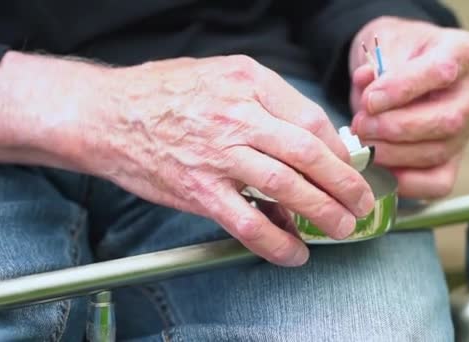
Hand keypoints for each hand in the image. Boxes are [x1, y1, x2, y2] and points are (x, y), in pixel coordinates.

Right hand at [0, 53, 374, 266]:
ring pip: (286, 187)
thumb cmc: (164, 93)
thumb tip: (307, 141)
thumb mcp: (221, 76)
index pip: (310, 120)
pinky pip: (248, 222)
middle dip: (344, 183)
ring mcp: (219, 155)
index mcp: (249, 82)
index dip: (338, 150)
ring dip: (322, 211)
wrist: (107, 114)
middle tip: (361, 202)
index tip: (347, 167)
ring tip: (341, 227)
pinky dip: (277, 242)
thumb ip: (265, 103)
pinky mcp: (199, 190)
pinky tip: (294, 252)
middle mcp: (238, 115)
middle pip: (308, 154)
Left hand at [348, 17, 468, 198]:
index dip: (401, 90)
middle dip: (395, 128)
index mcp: (465, 53)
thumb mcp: (385, 43)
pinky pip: (437, 183)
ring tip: (363, 142)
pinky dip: (405, 182)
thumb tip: (369, 94)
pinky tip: (378, 167)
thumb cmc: (396, 52)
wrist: (402, 65)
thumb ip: (377, 68)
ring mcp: (468, 130)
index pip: (440, 73)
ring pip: (437, 153)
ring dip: (392, 154)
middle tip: (360, 126)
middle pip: (446, 121)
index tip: (370, 101)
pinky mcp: (454, 160)